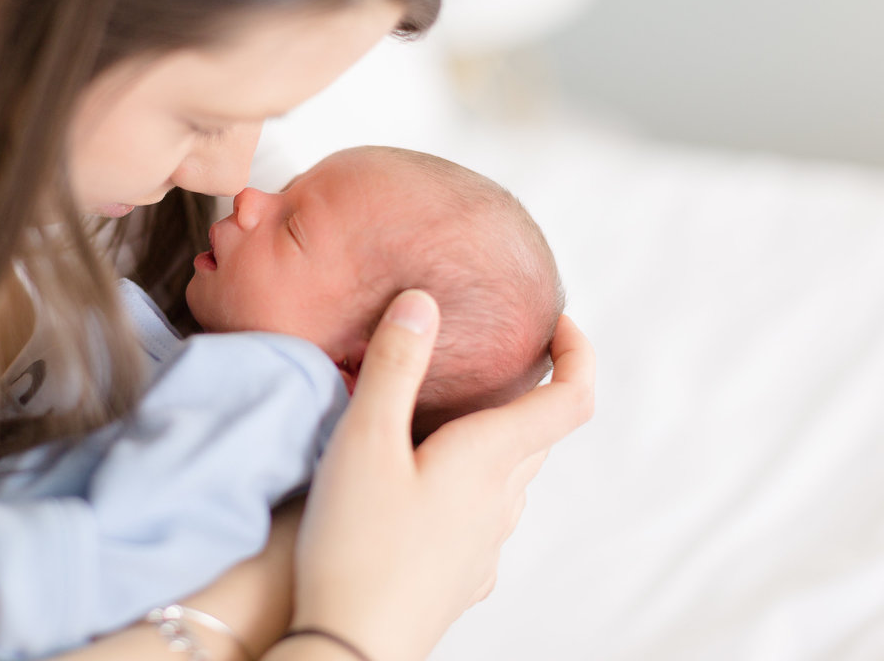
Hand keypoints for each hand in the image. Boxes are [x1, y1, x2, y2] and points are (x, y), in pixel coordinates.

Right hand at [287, 292, 594, 660]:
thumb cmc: (356, 546)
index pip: (571, 398)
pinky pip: (483, 515)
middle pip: (540, 434)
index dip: (578, 351)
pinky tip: (422, 487)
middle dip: (528, 388)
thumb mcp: (364, 440)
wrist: (349, 651)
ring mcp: (485, 545)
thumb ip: (394, 366)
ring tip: (443, 415)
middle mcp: (500, 501)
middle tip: (489, 355)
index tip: (558, 321)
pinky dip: (471, 481)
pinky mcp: (461, 576)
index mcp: (490, 459)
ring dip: (496, 436)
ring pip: (511, 476)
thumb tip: (423, 301)